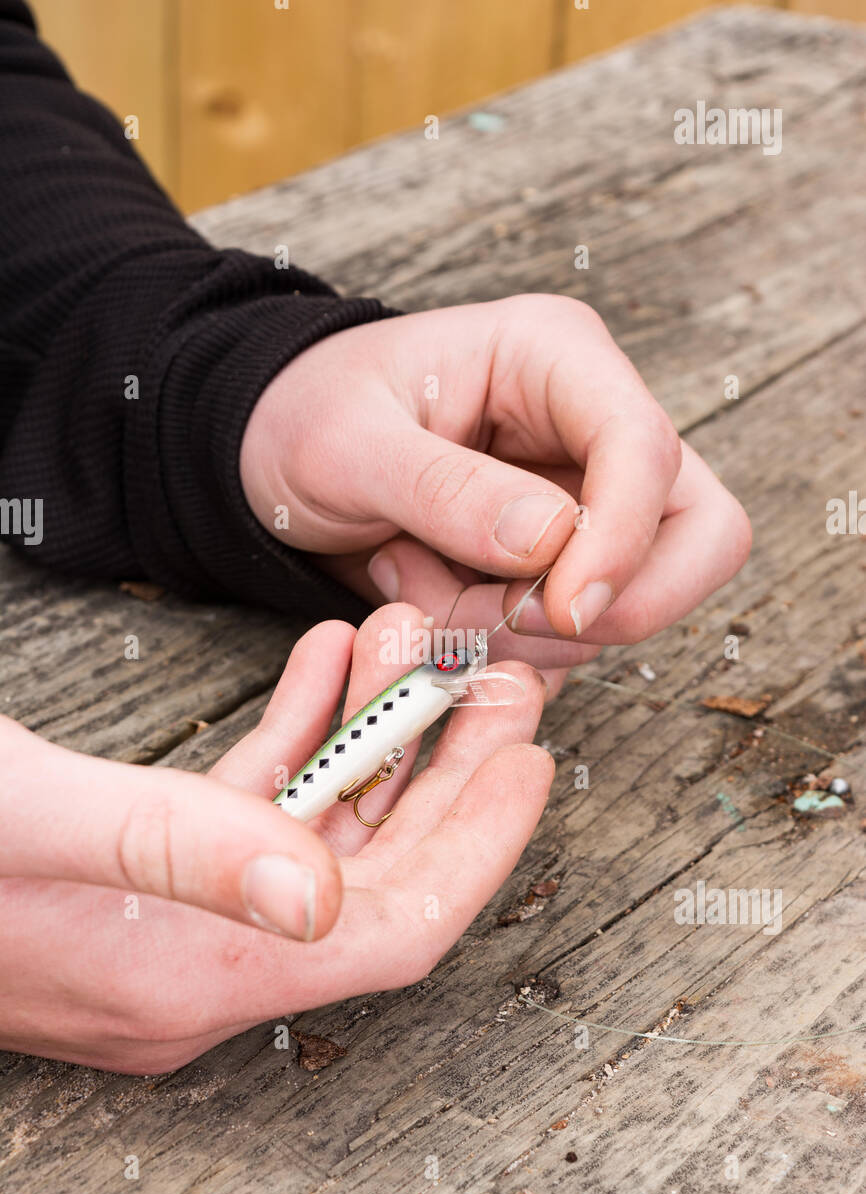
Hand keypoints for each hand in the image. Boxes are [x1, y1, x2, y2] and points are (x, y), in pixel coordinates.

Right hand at [0, 605, 551, 1073]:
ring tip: (417, 652)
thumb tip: (318, 897)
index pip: (389, 936)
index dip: (479, 852)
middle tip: (499, 686)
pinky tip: (320, 663)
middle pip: (367, 883)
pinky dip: (290, 740)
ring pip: (308, 838)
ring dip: (366, 743)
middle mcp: (188, 969)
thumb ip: (179, 851)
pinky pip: (242, 814)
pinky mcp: (128, 876)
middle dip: (442, 779)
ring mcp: (160, 926)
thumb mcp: (32, 820)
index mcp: (183, 980)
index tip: (535, 761)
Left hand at [240, 294, 750, 690]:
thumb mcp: (349, 444)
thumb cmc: (304, 417)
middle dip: (611, 603)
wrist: (272, 451)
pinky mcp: (562, 566)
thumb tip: (550, 544)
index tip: (560, 610)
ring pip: (633, 602)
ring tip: (414, 586)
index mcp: (555, 359)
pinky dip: (508, 649)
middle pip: (698, 535)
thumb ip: (446, 490)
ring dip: (527, 632)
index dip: (623, 540)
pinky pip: (576, 638)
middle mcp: (591, 428)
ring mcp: (587, 503)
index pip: (647, 449)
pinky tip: (429, 603)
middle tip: (498, 620)